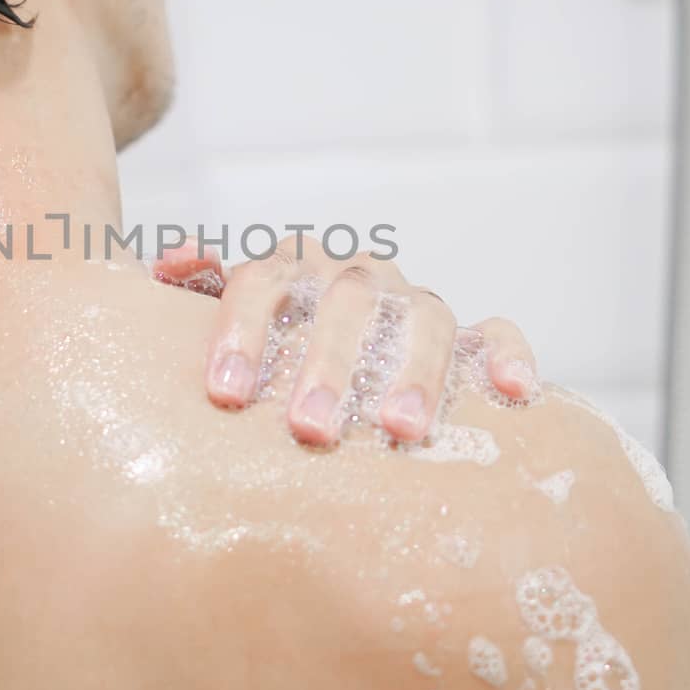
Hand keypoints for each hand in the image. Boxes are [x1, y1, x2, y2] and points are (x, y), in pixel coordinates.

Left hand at [152, 240, 539, 446]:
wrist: (327, 345)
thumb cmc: (261, 347)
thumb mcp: (222, 315)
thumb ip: (199, 289)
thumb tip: (175, 260)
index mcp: (292, 265)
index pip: (264, 280)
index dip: (243, 331)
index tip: (226, 394)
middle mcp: (356, 275)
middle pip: (345, 303)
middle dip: (327, 366)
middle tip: (309, 429)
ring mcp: (412, 301)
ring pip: (423, 317)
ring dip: (414, 370)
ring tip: (399, 429)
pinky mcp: (468, 334)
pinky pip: (498, 332)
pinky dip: (507, 355)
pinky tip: (514, 393)